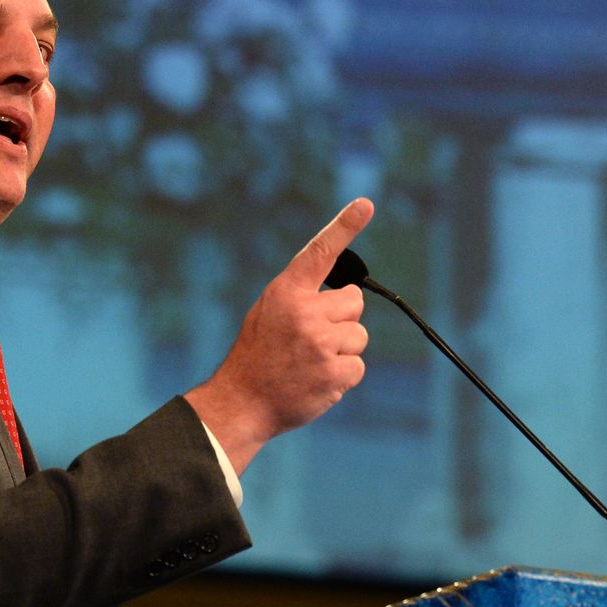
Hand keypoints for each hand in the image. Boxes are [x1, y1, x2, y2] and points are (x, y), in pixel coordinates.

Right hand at [185, 198, 373, 473]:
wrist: (242, 402)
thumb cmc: (258, 354)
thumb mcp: (268, 312)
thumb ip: (301, 297)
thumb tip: (346, 295)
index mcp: (286, 292)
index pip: (320, 252)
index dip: (345, 226)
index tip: (365, 204)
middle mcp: (304, 312)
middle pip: (353, 303)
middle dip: (340, 320)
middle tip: (311, 338)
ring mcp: (319, 343)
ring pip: (358, 336)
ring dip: (342, 350)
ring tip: (311, 362)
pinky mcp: (333, 372)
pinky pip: (358, 366)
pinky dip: (342, 376)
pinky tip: (317, 380)